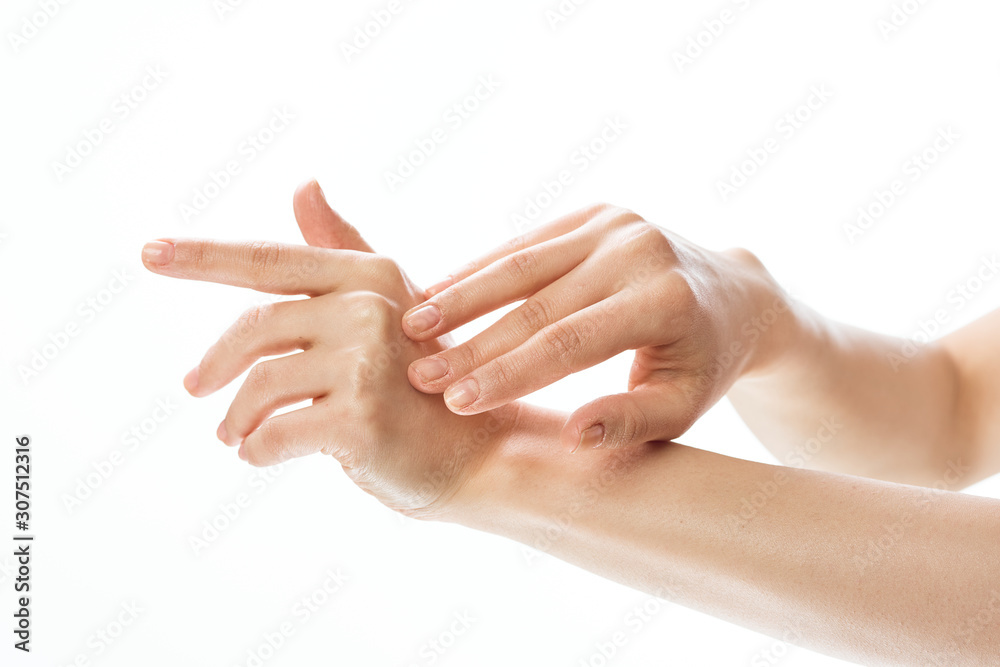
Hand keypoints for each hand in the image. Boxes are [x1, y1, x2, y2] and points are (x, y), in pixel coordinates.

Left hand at [140, 186, 514, 518]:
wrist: (468, 454)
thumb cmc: (417, 382)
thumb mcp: (385, 306)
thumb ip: (340, 248)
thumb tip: (304, 183)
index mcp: (369, 276)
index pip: (270, 260)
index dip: (204, 256)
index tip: (147, 251)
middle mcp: (370, 309)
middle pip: (255, 325)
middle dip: (216, 363)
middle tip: (194, 390)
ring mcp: (368, 364)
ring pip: (260, 383)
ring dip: (235, 417)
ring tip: (233, 435)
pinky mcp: (361, 419)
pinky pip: (274, 431)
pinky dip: (256, 449)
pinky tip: (260, 455)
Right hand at [400, 203, 791, 451]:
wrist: (731, 296)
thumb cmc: (702, 366)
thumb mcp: (682, 406)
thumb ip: (630, 422)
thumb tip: (572, 433)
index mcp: (664, 301)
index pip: (570, 343)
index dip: (509, 372)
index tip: (457, 402)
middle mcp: (639, 250)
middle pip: (538, 303)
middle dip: (473, 342)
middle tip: (419, 375)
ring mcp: (615, 223)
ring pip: (522, 263)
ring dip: (463, 295)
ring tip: (410, 325)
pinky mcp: (596, 212)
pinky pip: (527, 243)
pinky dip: (480, 268)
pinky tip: (438, 291)